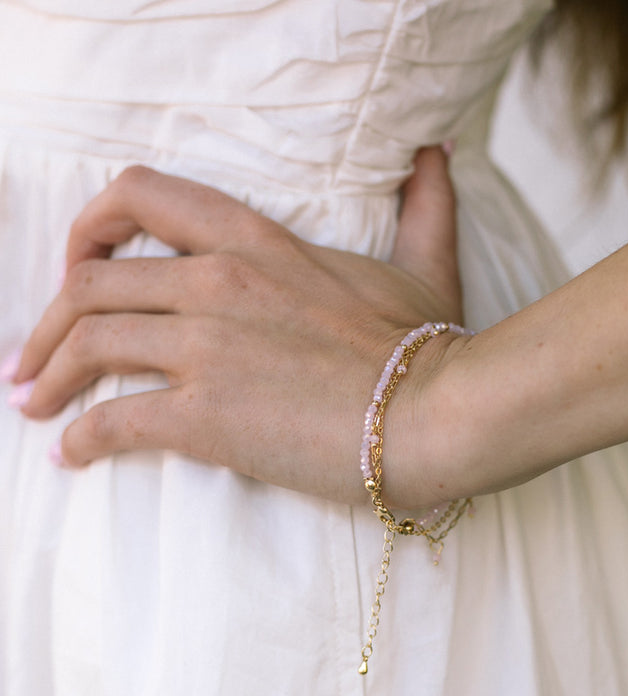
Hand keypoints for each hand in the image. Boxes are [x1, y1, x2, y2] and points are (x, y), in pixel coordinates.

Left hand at [11, 147, 465, 505]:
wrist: (436, 416)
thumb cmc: (428, 350)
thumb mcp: (421, 268)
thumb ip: (422, 208)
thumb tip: (436, 158)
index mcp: (253, 240)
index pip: (139, 197)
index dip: (90, 226)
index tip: (80, 265)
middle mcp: (215, 281)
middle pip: (90, 283)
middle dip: (49, 322)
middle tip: (34, 360)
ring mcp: (204, 348)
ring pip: (88, 344)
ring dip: (47, 376)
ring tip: (33, 405)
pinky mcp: (204, 417)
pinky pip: (112, 421)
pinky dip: (80, 439)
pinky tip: (71, 454)